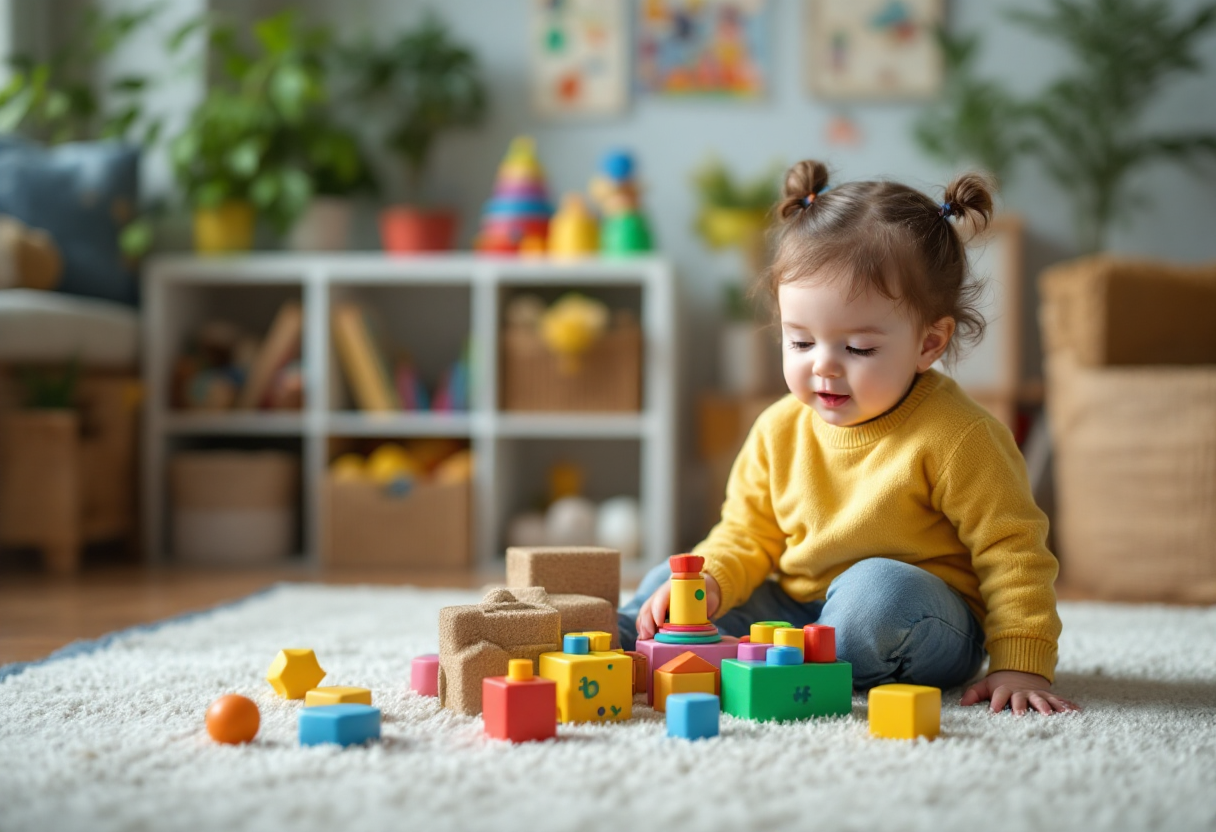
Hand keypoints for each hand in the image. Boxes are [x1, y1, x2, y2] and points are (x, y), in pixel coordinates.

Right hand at [636, 573, 720, 640]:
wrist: (701, 589)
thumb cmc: (704, 593)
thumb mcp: (709, 596)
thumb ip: (707, 602)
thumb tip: (706, 610)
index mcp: (674, 587)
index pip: (662, 596)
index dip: (658, 610)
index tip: (659, 623)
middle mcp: (662, 593)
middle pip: (649, 606)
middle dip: (647, 622)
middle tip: (649, 636)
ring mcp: (657, 601)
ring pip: (645, 612)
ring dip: (643, 627)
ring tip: (645, 640)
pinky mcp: (655, 610)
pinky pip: (645, 618)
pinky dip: (643, 628)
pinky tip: (645, 638)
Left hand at [961, 670, 1079, 714]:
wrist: (1022, 672)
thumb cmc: (1001, 684)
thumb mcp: (985, 685)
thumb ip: (973, 694)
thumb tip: (961, 705)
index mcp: (1005, 690)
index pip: (999, 696)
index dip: (995, 703)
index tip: (992, 712)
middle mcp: (1022, 692)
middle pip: (1021, 699)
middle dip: (1021, 706)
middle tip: (1021, 715)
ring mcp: (1037, 694)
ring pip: (1042, 700)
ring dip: (1046, 707)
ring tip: (1051, 715)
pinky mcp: (1048, 696)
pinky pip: (1059, 701)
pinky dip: (1067, 706)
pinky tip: (1076, 712)